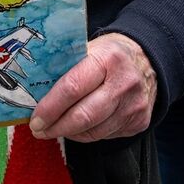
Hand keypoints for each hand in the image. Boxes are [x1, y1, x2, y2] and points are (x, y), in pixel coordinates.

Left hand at [30, 33, 155, 142]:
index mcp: (107, 58)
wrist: (149, 59)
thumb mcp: (90, 48)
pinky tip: (77, 127)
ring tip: (54, 128)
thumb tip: (34, 89)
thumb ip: (66, 65)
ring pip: (94, 131)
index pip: (73, 87)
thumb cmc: (110, 54)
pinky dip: (86, 134)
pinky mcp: (139, 121)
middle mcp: (123, 83)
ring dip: (69, 133)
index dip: (50, 107)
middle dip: (56, 126)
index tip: (35, 118)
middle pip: (83, 116)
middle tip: (38, 129)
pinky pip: (105, 136)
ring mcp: (134, 105)